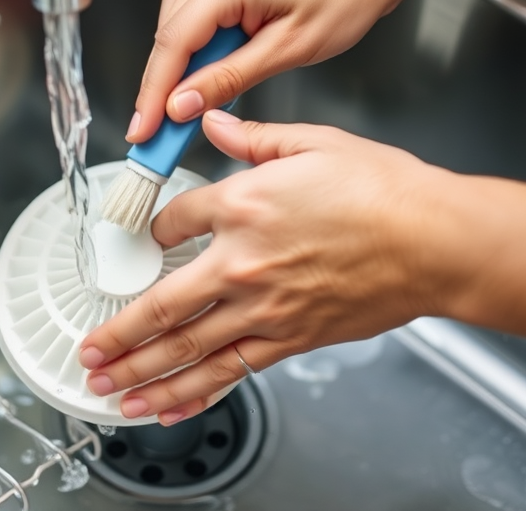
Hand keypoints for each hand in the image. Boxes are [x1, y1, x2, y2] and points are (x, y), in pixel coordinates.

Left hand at [80, 110, 466, 424]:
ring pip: (187, 349)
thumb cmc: (384, 191)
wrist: (436, 241)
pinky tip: (168, 405)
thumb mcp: (313, 142)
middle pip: (159, 306)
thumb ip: (251, 136)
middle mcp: (241, 263)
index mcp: (241, 205)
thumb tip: (211, 120)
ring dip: (140, 372)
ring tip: (106, 387)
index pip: (170, 222)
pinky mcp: (289, 339)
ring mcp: (263, 308)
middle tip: (88, 350)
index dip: (152, 230)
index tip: (147, 240)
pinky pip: (232, 372)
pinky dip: (195, 392)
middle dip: (116, 333)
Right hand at [127, 0, 410, 142]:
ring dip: (182, 78)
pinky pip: (187, 30)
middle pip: (166, 44)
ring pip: (172, 40)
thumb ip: (228, 80)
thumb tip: (182, 105)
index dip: (152, 96)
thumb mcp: (287, 50)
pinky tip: (210, 80)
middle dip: (164, 93)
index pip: (172, 47)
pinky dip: (194, 60)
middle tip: (164, 139)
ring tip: (200, 107)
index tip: (142, 132)